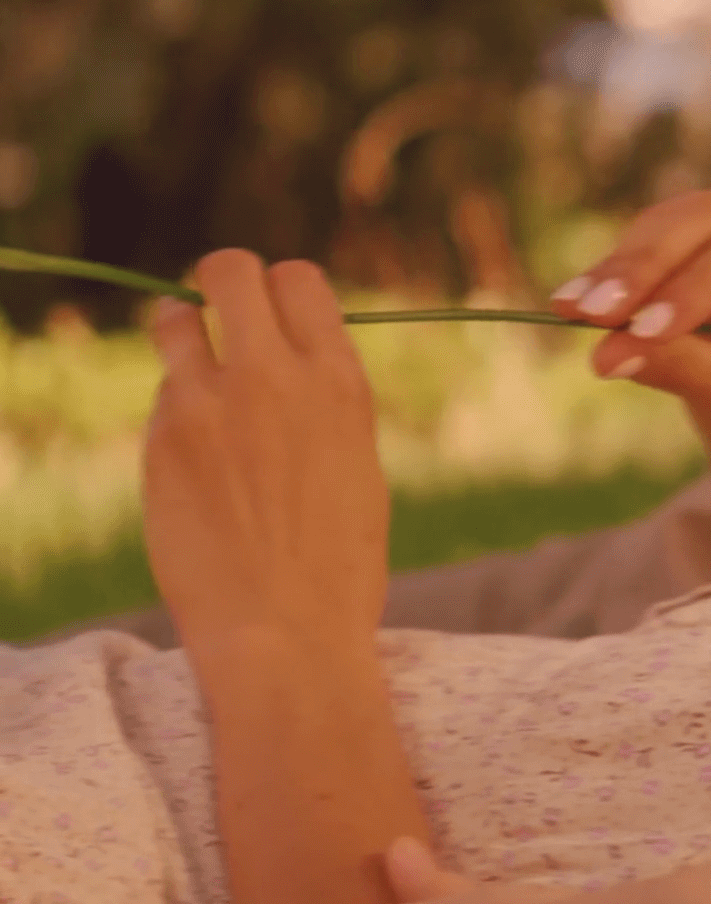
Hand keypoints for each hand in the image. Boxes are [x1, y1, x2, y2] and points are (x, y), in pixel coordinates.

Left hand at [141, 252, 387, 655]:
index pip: (298, 280)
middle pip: (228, 270)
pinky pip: (163, 396)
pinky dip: (176, 413)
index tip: (274, 320)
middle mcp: (274, 378)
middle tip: (221, 316)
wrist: (284, 633)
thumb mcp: (356, 463)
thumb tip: (281, 358)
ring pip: (173, 320)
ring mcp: (209, 405)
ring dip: (182, 334)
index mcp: (340, 383)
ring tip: (198, 380)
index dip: (281, 291)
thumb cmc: (337, 564)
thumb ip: (319, 400)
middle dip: (220, 282)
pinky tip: (199, 466)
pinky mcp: (162, 439)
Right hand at [552, 185, 710, 445]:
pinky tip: (571, 303)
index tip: (642, 331)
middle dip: (644, 270)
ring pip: (667, 224)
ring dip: (618, 270)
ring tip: (570, 313)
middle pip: (707, 223)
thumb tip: (610, 355)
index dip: (695, 287)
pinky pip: (646, 236)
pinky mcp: (700, 221)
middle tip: (586, 314)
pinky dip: (611, 271)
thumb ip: (686, 368)